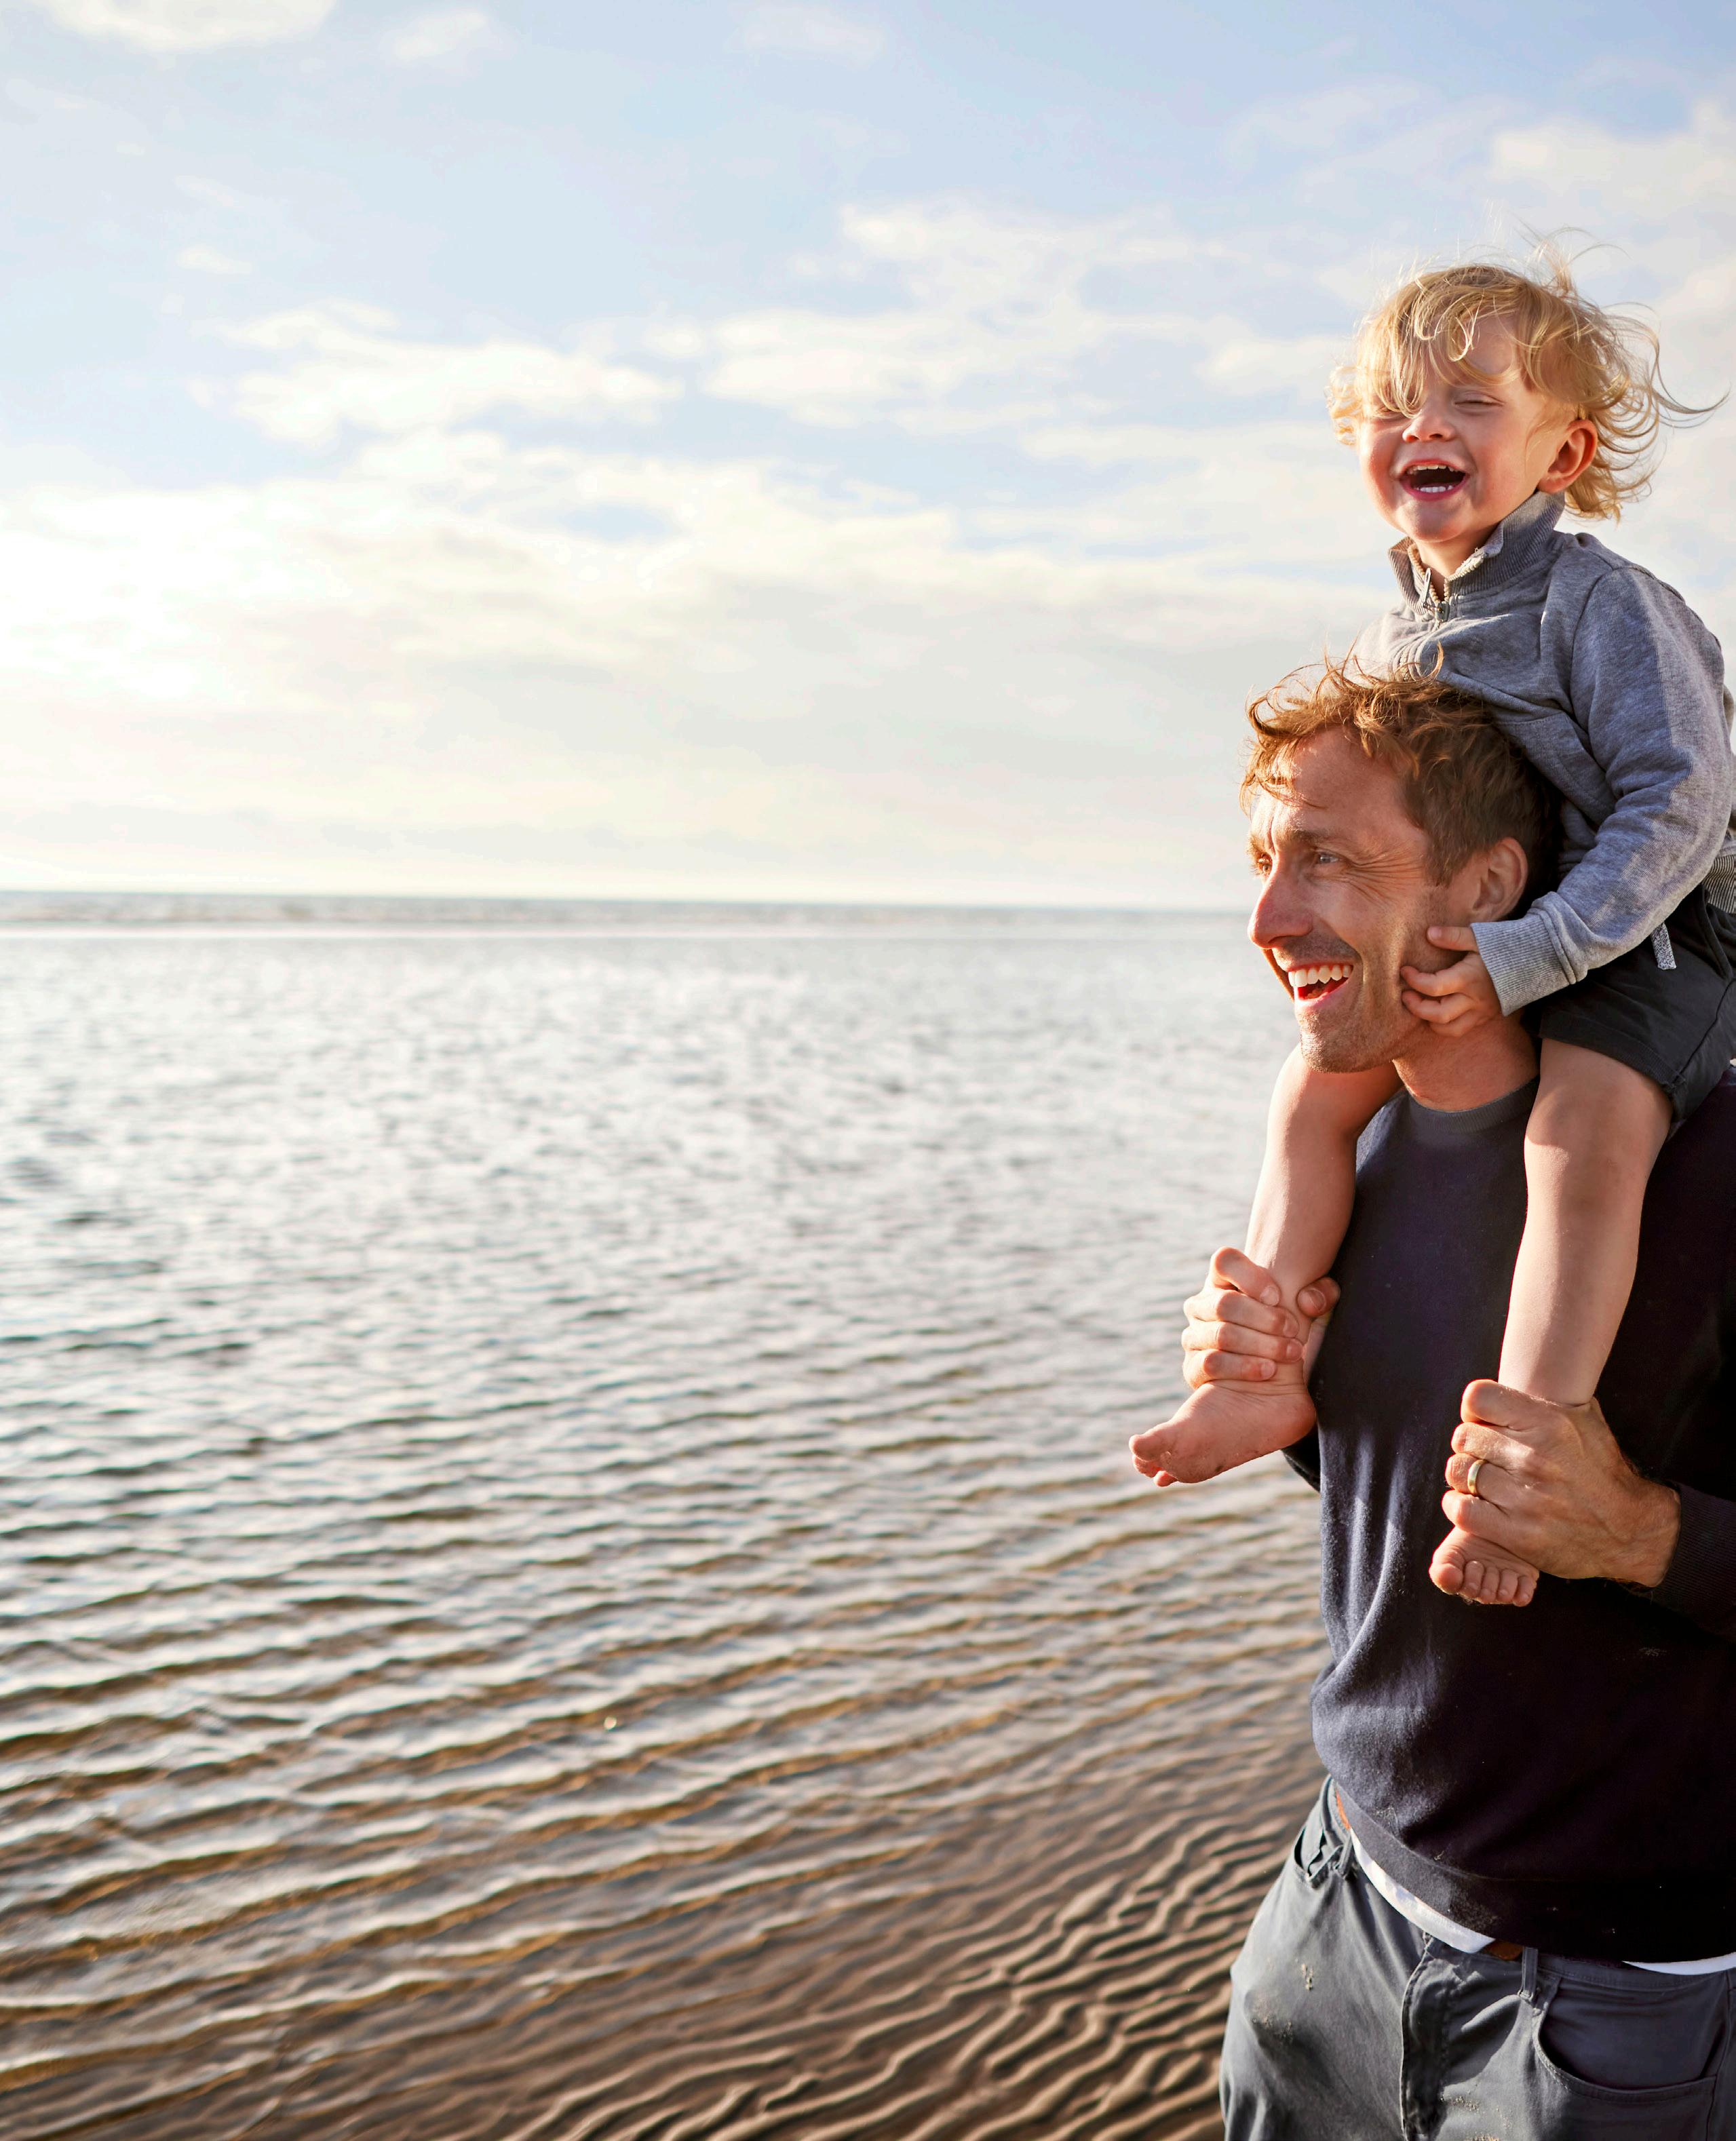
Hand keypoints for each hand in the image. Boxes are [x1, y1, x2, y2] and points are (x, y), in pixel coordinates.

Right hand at [1181, 1247, 1339, 1389]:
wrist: (1266, 1382)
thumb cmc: (1285, 1332)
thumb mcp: (1306, 1310)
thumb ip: (1320, 1295)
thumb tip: (1309, 1299)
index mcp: (1222, 1282)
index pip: (1224, 1261)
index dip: (1250, 1275)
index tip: (1277, 1296)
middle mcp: (1201, 1305)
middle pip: (1225, 1303)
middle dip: (1266, 1318)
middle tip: (1294, 1330)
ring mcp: (1193, 1335)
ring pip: (1222, 1334)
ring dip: (1261, 1344)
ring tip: (1292, 1353)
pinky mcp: (1192, 1366)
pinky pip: (1212, 1363)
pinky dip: (1244, 1367)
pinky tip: (1268, 1370)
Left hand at [1401, 926, 1501, 1035]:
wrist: (1535, 960)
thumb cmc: (1504, 946)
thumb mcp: (1478, 936)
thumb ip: (1453, 936)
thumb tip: (1429, 933)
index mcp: (1469, 978)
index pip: (1433, 986)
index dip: (1414, 980)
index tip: (1405, 971)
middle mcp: (1474, 1000)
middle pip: (1438, 1015)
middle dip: (1416, 1007)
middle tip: (1405, 995)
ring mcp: (1482, 1012)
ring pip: (1450, 1029)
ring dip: (1430, 1021)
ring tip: (1420, 1006)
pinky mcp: (1486, 1017)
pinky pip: (1462, 1029)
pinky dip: (1445, 1025)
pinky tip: (1437, 1012)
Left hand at [1439, 1379, 1680, 1589]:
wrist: (1630, 1530)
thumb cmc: (1601, 1470)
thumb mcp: (1585, 1419)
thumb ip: (1544, 1398)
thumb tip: (1515, 1373)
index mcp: (1550, 1424)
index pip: (1477, 1398)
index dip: (1475, 1411)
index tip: (1485, 1423)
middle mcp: (1535, 1458)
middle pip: (1463, 1436)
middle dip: (1472, 1445)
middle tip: (1489, 1457)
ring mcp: (1525, 1498)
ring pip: (1457, 1471)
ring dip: (1465, 1477)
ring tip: (1484, 1481)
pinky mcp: (1517, 1534)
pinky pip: (1460, 1509)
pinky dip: (1459, 1505)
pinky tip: (1475, 1504)